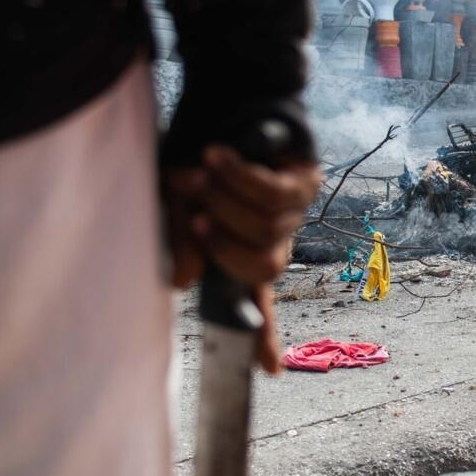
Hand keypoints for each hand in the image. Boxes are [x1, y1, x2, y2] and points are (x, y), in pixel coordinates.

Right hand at [164, 146, 321, 372]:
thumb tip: (183, 283)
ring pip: (267, 227)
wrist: (220, 106)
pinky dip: (239, 177)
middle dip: (225, 244)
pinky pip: (273, 192)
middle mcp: (275, 239)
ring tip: (200, 172)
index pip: (258, 303)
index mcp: (244, 255)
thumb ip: (178, 243)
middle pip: (264, 267)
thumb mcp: (172, 205)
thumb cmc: (193, 162)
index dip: (264, 337)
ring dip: (225, 200)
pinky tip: (215, 157)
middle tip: (195, 215)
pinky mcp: (304, 180)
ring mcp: (294, 213)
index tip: (270, 370)